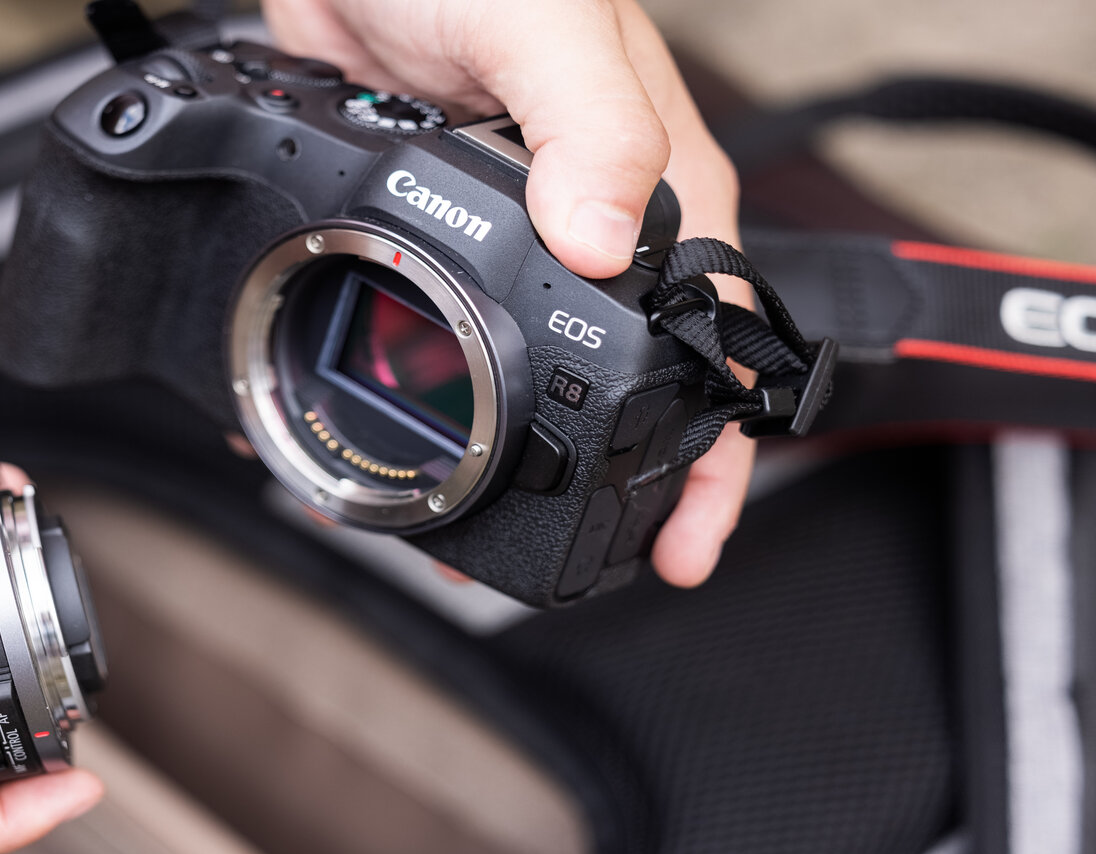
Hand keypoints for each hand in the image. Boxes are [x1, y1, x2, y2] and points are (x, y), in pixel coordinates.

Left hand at [265, 0, 752, 584]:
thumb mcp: (543, 22)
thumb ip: (588, 123)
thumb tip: (599, 242)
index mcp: (651, 180)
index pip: (714, 339)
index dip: (713, 454)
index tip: (688, 541)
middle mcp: (591, 219)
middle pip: (622, 382)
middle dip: (599, 484)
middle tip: (549, 556)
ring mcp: (514, 234)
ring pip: (527, 371)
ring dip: (498, 456)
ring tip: (451, 529)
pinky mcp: (436, 233)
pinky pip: (444, 330)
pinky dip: (417, 384)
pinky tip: (381, 418)